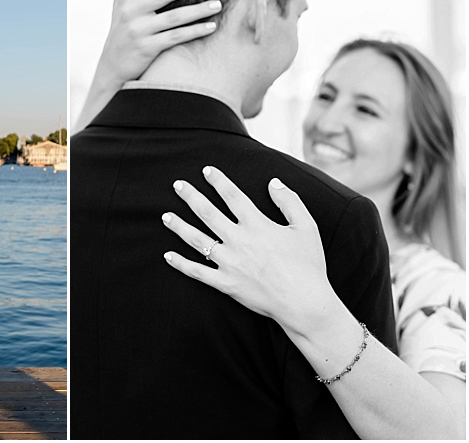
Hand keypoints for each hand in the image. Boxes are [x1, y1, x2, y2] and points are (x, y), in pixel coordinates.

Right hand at [73, 0, 221, 132]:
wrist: (112, 66)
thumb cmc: (120, 31)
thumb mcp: (117, 5)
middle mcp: (131, 13)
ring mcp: (140, 31)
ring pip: (174, 17)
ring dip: (198, 10)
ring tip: (218, 4)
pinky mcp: (148, 48)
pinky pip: (176, 37)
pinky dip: (195, 31)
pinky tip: (211, 26)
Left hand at [161, 166, 333, 332]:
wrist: (304, 303)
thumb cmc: (308, 264)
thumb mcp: (306, 227)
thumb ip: (289, 201)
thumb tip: (273, 182)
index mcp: (257, 225)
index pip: (232, 196)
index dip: (218, 181)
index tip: (206, 170)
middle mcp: (238, 240)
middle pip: (208, 213)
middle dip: (191, 197)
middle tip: (177, 185)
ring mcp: (229, 262)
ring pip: (197, 240)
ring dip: (179, 226)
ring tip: (165, 216)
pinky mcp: (225, 283)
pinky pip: (197, 272)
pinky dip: (180, 264)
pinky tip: (167, 256)